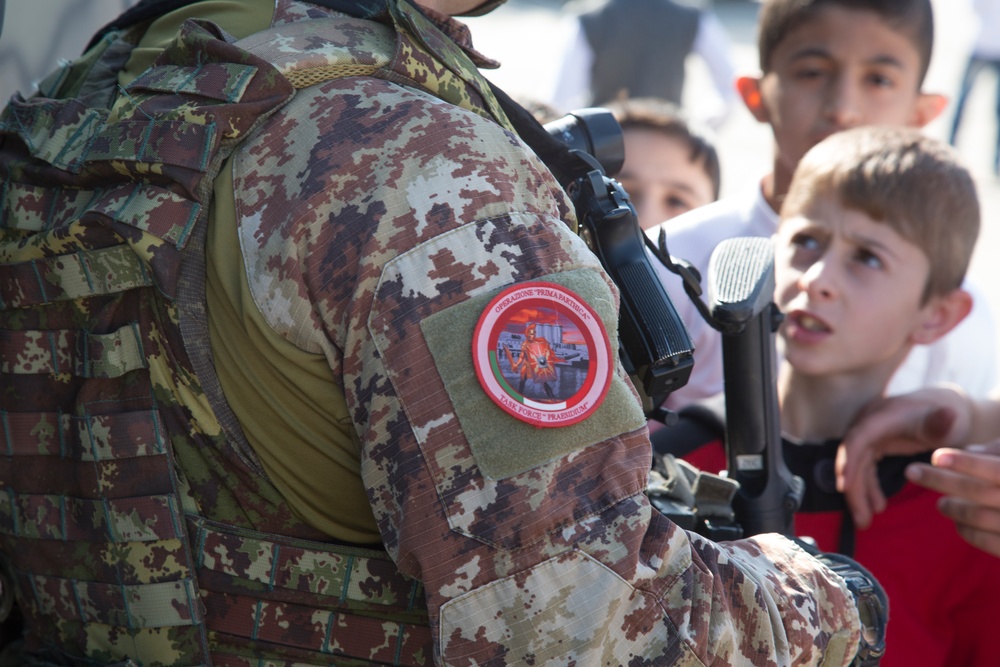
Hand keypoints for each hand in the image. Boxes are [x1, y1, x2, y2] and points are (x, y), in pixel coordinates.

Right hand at [835, 387, 971, 529]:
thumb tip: (948, 415)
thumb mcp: (944, 421)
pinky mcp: (872, 445)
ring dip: (858, 493)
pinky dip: (868, 487)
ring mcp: (868, 435)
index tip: (844, 487)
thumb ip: (942, 422)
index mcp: (881, 417)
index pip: (858, 439)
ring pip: (856, 466)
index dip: (849, 462)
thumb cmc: (942, 414)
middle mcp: (868, 424)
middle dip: (853, 488)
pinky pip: (864, 468)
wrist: (940, 407)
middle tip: (861, 519)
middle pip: (852, 457)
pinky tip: (877, 505)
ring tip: (865, 521)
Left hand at [904, 443, 999, 557]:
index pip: (997, 470)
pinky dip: (969, 532)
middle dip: (942, 480)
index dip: (967, 463)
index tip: (936, 455)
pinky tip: (959, 524)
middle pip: (982, 492)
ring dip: (954, 508)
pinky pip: (991, 544)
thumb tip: (968, 450)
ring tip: (940, 503)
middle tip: (912, 471)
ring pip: (982, 518)